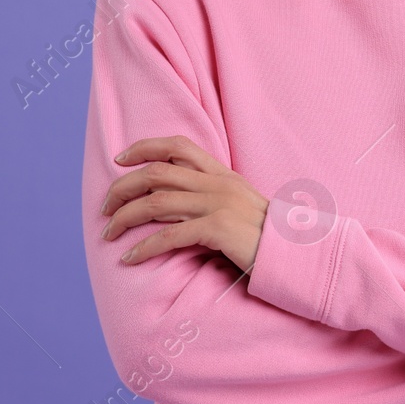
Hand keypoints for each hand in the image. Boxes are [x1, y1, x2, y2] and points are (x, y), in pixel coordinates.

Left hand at [100, 135, 269, 271]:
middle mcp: (218, 184)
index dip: (144, 147)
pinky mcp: (219, 230)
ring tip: (108, 233)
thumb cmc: (269, 238)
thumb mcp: (241, 207)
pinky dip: (145, 247)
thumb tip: (173, 204)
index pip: (178, 145)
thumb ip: (213, 198)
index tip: (120, 159)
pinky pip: (171, 235)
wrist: (300, 255)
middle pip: (157, 173)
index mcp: (223, 174)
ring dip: (126, 217)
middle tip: (104, 208)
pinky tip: (129, 258)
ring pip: (157, 201)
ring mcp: (219, 204)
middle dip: (123, 187)